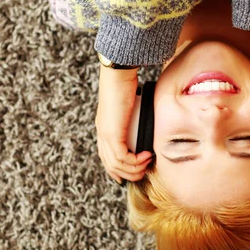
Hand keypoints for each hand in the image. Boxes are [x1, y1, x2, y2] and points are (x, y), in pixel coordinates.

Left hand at [95, 65, 151, 183]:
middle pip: (110, 164)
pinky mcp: (113, 134)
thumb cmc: (125, 84)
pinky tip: (146, 156)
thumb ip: (133, 118)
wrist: (118, 75)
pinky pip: (122, 157)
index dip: (116, 169)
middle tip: (143, 172)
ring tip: (147, 164)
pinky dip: (135, 161)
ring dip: (134, 169)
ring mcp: (106, 134)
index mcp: (104, 128)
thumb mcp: (130, 106)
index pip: (106, 156)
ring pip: (116, 164)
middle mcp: (102, 133)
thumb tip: (146, 125)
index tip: (128, 174)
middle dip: (128, 173)